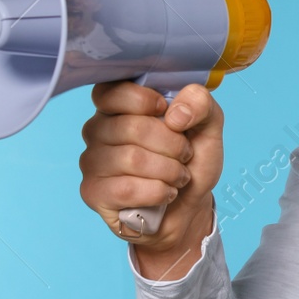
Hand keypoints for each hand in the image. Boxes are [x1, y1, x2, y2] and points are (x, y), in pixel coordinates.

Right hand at [78, 81, 223, 278]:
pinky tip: (166, 193)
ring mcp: (91, 160)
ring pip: (132, 159)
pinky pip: (126, 189)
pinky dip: (158, 192)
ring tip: (179, 176)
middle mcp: (97, 129)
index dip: (145, 101)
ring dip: (169, 171)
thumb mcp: (207, 125)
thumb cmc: (190, 161)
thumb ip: (200, 103)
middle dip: (173, 145)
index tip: (172, 118)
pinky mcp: (92, 191)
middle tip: (185, 155)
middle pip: (132, 127)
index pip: (112, 91)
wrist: (188, 206)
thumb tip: (175, 113)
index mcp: (117, 104)